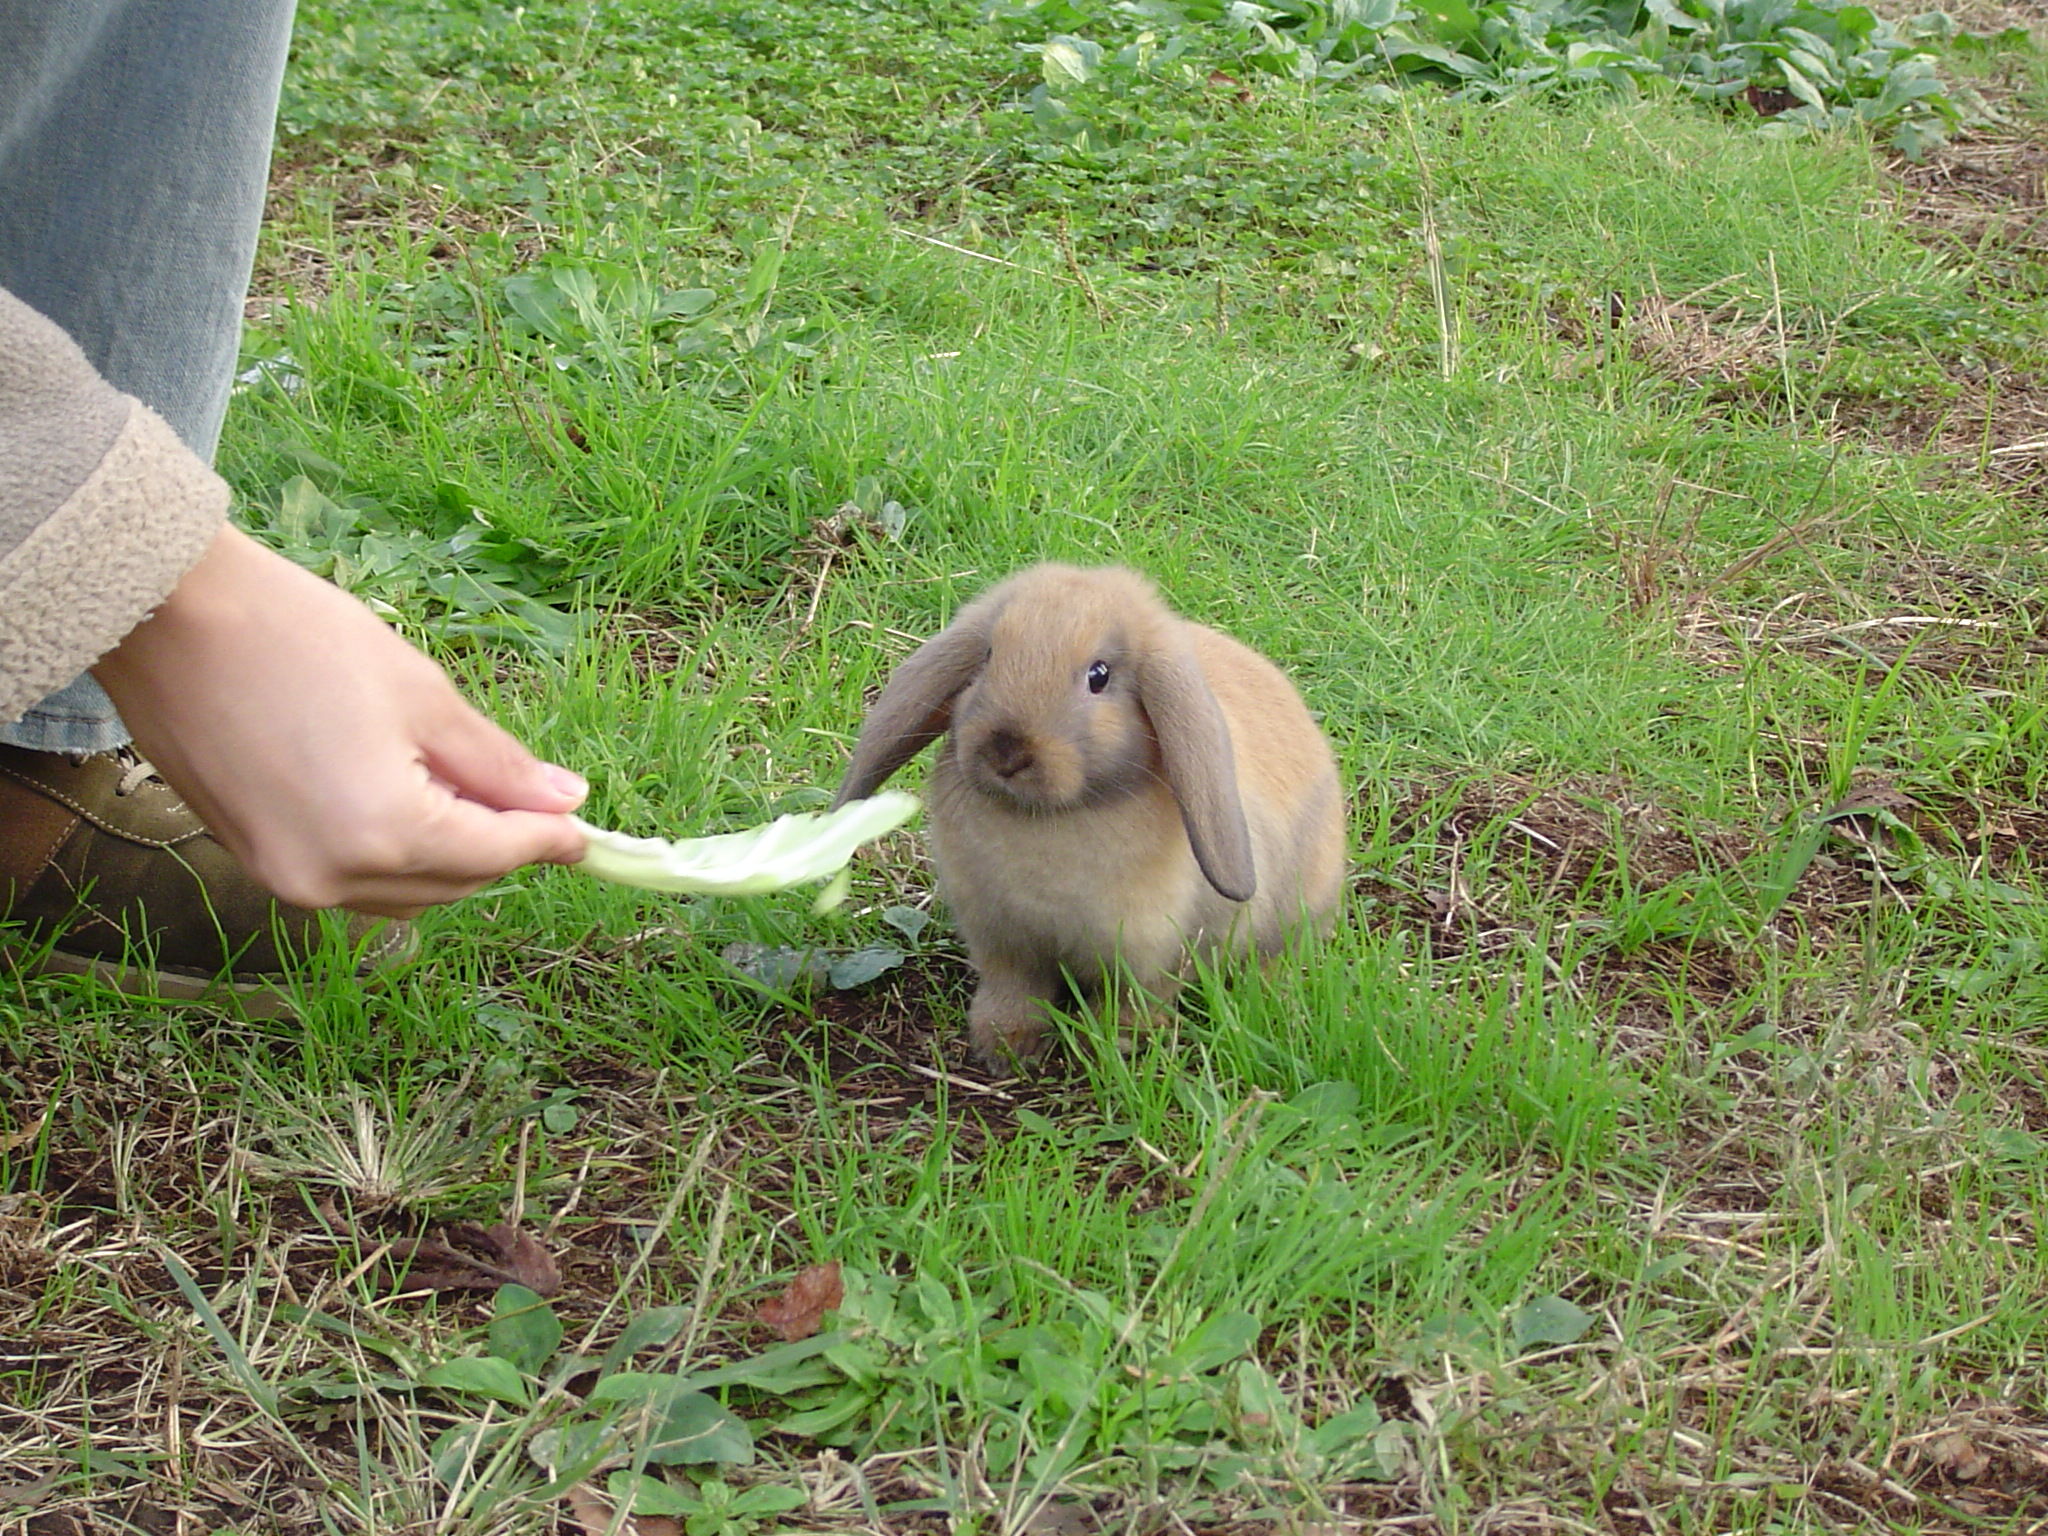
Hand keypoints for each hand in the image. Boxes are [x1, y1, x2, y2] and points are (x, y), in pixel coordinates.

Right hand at [93, 524, 587, 916]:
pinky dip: (392, 850)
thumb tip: (566, 801)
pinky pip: (351, 878)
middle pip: (455, 882)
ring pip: (405, 890)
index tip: (584, 825)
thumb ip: (498, 764)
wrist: (167, 617)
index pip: (496, 854)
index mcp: (383, 834)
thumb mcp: (422, 696)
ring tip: (458, 781)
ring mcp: (285, 878)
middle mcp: (331, 878)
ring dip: (447, 852)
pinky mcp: (254, 861)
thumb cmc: (296, 638)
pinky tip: (401, 792)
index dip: (548, 837)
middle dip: (499, 843)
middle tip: (528, 792)